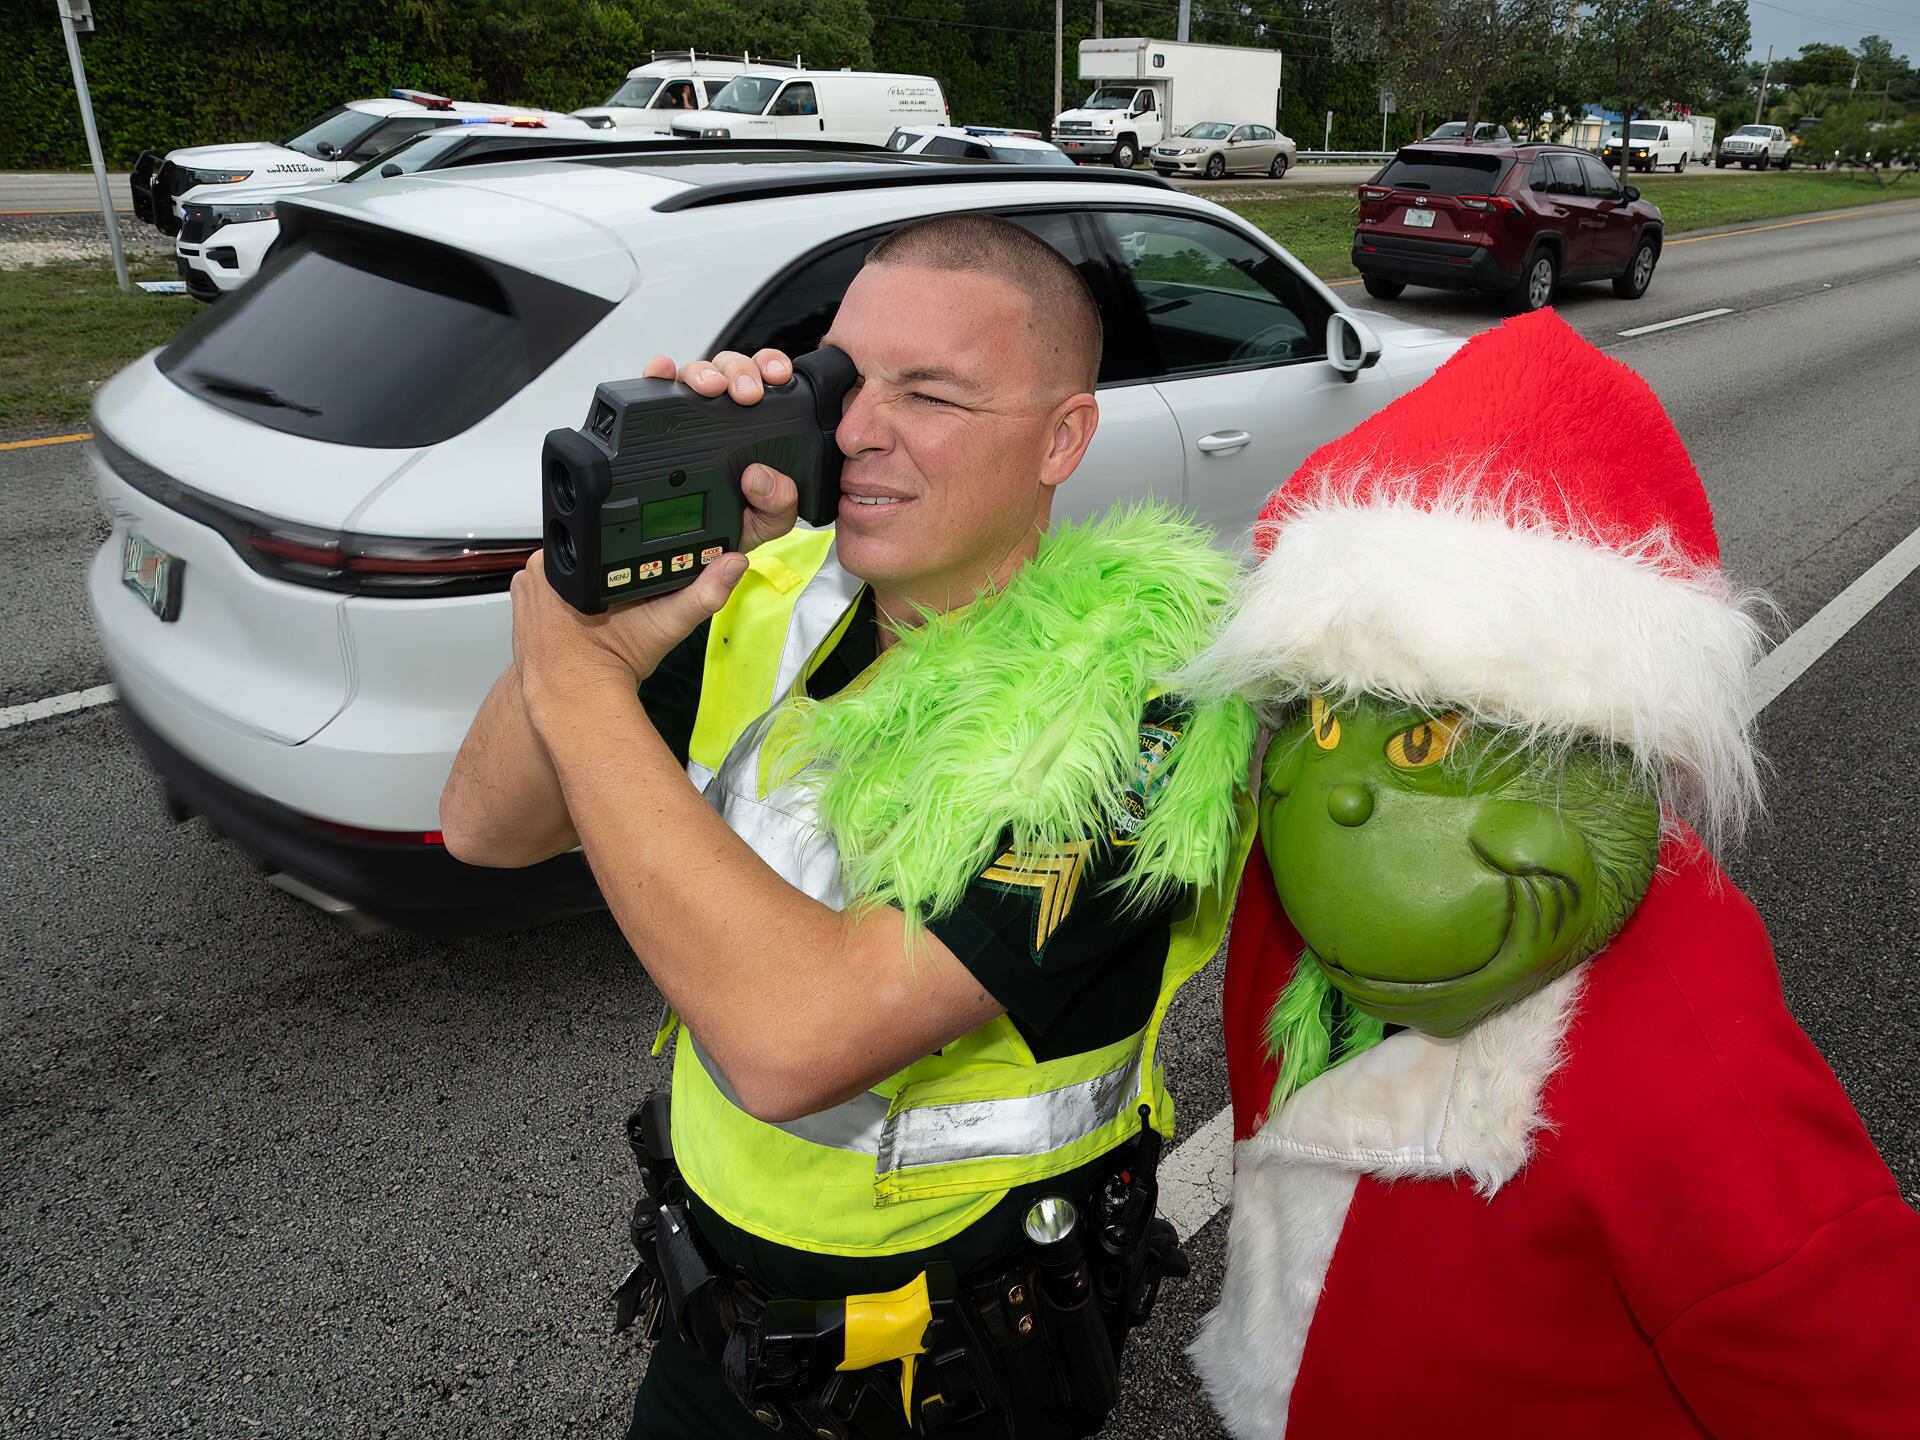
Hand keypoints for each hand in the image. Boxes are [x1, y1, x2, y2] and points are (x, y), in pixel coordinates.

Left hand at [511, 547, 748, 726]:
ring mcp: (525, 589)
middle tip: (617, 609)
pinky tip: (578, 622)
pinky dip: (562, 605)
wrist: (575, 701)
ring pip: (565, 574)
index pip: (601, 540)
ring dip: (580, 588)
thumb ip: (701, 594)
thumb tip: (731, 564)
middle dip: (602, 574)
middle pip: (584, 555)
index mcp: (568, 560)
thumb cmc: (611, 665)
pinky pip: (546, 594)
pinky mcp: (521, 608)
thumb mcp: (664, 624)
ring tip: (598, 617)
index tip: (632, 589)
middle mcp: (538, 568)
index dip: (622, 560)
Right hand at [642, 347, 802, 550]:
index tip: (777, 377)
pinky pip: (651, 390)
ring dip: (705, 373)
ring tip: (712, 389)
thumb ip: (779, 504)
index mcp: (756, 430)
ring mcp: (685, 417)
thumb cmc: (729, 528)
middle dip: (741, 371)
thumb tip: (761, 478)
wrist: (688, 553)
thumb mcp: (766, 522)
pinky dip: (656, 374)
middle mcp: (721, 415)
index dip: (772, 369)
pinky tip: (663, 371)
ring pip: (696, 374)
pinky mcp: (650, 423)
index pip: (767, 384)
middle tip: (747, 394)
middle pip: (731, 370)